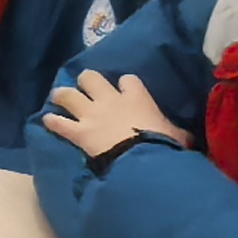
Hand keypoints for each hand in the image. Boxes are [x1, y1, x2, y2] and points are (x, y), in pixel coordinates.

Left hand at [41, 66, 187, 160]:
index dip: (126, 85)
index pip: (128, 80)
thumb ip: (178, 135)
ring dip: (63, 96)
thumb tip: (189, 141)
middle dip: (87, 81)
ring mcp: (91, 114)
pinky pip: (59, 123)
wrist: (141, 160)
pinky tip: (48, 121)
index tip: (126, 90)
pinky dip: (53, 122)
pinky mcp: (79, 132)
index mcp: (136, 98)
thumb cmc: (162, 146)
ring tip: (59, 98)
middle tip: (86, 89)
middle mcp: (110, 100)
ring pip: (68, 94)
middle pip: (91, 77)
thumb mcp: (177, 138)